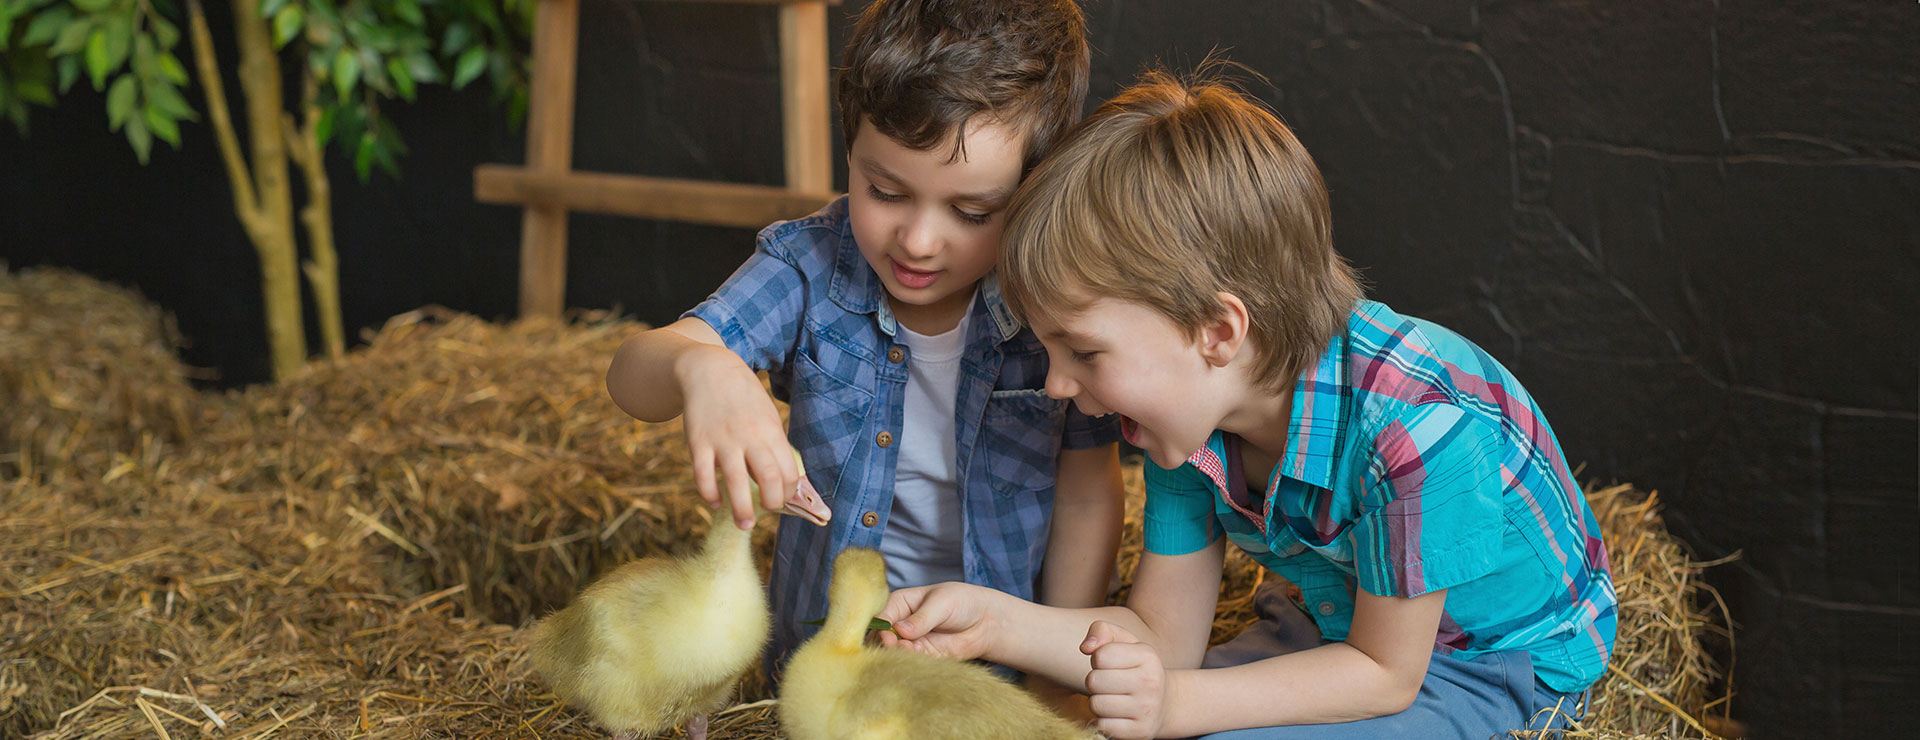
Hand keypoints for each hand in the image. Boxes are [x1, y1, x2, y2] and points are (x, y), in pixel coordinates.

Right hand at [676, 344, 799, 529]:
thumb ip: (774, 446)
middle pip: (768, 477)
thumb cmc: (744, 399)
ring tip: (745, 524)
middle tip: (766, 512)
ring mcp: (722, 440)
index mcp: (771, 431)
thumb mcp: (767, 417)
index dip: (788, 492)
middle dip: (772, 503)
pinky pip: (703, 476)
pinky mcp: (698, 442)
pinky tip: (715, 502)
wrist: (709, 370)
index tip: (781, 499)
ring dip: (742, 509)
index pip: (789, 471)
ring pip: (736, 481)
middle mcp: (750, 437)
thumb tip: (785, 482)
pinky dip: (710, 494)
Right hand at [875, 582, 999, 660]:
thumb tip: (901, 631)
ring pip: (892, 653)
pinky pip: (908, 663)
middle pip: (881, 638)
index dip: (881, 628)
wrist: (985, 621)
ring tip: (909, 651)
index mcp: (899, 604)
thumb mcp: (942, 603)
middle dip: (886, 645)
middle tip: (896, 647)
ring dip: (897, 656)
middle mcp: (899, 624)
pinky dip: (909, 664)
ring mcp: (909, 642)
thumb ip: (922, 618)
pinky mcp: (921, 657)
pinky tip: (917, 659)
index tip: (888, 636)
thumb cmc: (962, 602)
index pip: (881, 617)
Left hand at [1081, 621, 1171, 739]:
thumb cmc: (1137, 669)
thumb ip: (1102, 631)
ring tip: (1113, 698)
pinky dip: (1104, 721)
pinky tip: (1117, 715)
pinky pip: (1103, 726)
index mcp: (1147, 656)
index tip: (1111, 665)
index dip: (1098, 660)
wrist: (1165, 704)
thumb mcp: (1126, 642)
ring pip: (1095, 704)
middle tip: (1110, 684)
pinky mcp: (1140, 732)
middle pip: (1093, 681)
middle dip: (1095, 682)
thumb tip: (1086, 648)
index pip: (1100, 656)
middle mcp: (1150, 682)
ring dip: (1098, 702)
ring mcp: (1147, 709)